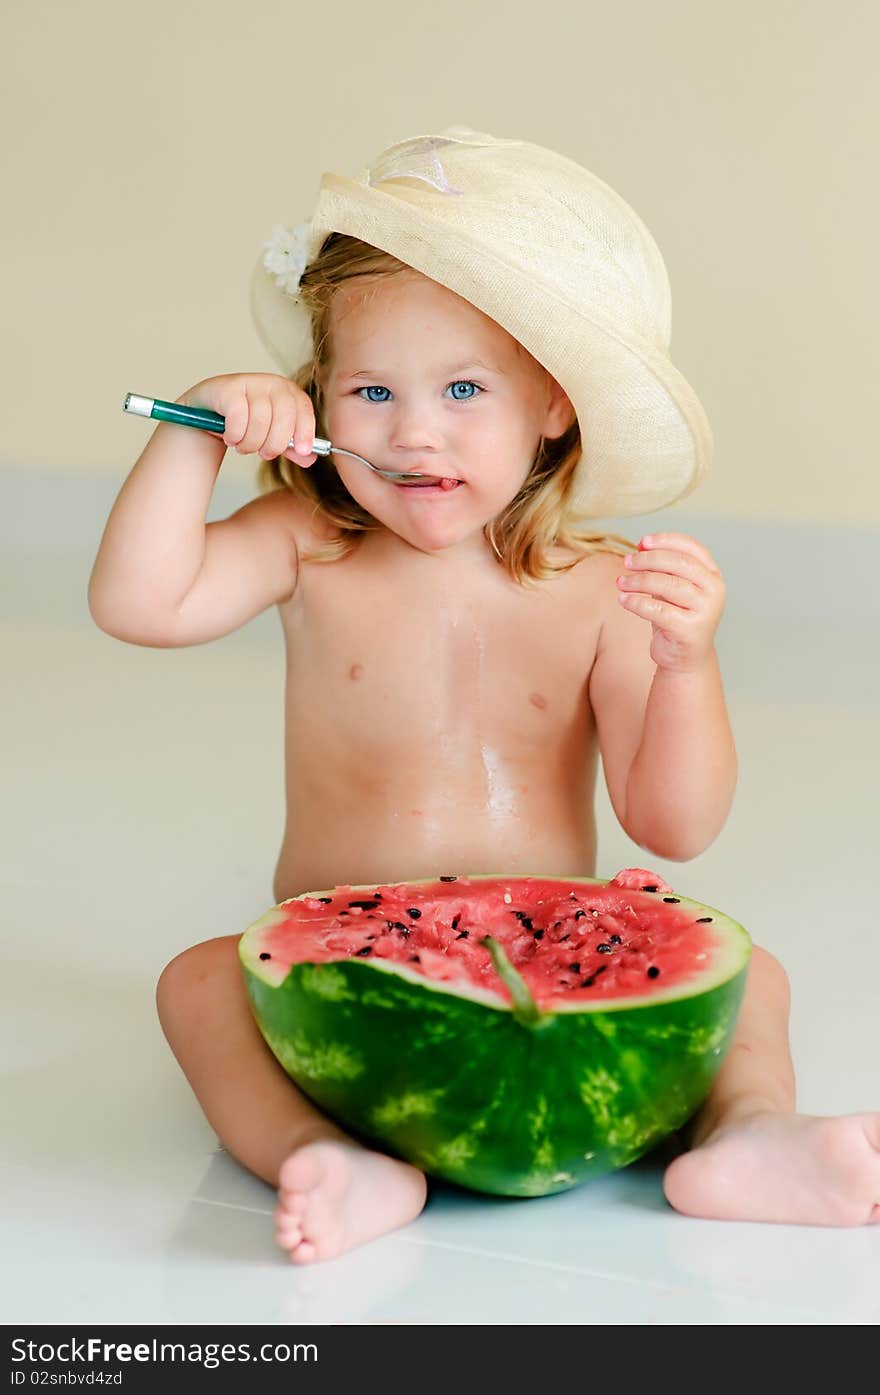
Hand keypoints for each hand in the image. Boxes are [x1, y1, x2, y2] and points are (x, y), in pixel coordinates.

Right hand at [181, 373, 317, 465]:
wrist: (208, 413)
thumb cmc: (245, 422)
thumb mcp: (272, 435)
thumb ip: (291, 447)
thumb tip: (309, 458)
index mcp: (288, 392)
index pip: (303, 409)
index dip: (305, 431)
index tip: (302, 451)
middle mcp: (272, 383)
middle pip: (284, 417)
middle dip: (275, 444)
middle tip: (265, 454)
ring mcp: (250, 383)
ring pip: (260, 421)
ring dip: (251, 444)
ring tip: (243, 446)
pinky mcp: (229, 389)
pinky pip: (238, 418)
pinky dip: (235, 435)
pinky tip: (230, 438)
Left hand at [615, 533, 725, 672]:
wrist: (685, 658)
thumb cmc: (676, 617)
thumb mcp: (671, 588)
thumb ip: (662, 568)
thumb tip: (641, 546)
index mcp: (712, 575)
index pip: (692, 547)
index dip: (666, 540)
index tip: (642, 542)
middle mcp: (714, 590)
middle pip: (679, 563)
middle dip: (649, 559)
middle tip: (627, 561)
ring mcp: (705, 610)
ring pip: (668, 585)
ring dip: (639, 581)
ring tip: (621, 582)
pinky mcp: (690, 629)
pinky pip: (658, 610)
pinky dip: (636, 602)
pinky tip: (623, 600)